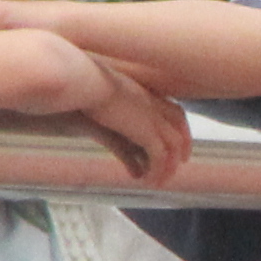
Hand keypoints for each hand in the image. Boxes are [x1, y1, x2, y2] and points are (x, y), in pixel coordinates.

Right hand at [68, 53, 190, 187]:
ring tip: (157, 180)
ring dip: (166, 166)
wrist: (80, 79)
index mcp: (143, 91)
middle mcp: (153, 104)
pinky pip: (159, 156)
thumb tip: (104, 107)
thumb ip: (107, 99)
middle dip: (183, 146)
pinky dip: (156, 170)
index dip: (179, 126)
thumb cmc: (78, 82)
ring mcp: (152, 117)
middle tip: (180, 163)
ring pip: (171, 146)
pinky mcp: (145, 131)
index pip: (174, 110)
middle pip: (179, 128)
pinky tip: (145, 180)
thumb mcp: (97, 89)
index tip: (178, 138)